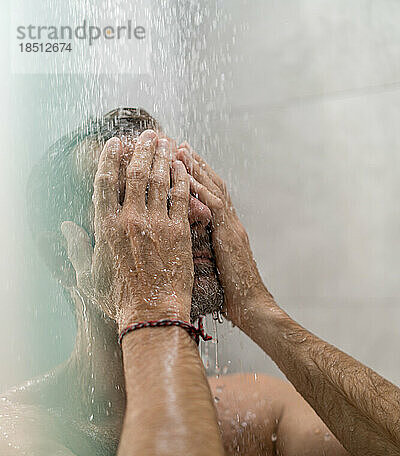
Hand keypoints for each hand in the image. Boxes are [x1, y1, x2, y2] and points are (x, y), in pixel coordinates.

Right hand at [63, 130, 193, 331]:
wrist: (152, 312)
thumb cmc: (119, 298)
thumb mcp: (88, 274)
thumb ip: (77, 247)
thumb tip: (66, 228)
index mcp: (106, 227)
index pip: (104, 182)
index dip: (109, 159)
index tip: (114, 144)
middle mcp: (131, 219)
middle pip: (136, 173)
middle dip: (142, 149)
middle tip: (150, 135)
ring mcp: (157, 224)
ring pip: (160, 179)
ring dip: (163, 157)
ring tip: (166, 142)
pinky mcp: (179, 232)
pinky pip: (181, 196)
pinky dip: (182, 178)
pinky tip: (183, 166)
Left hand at [176, 144, 269, 327]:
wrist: (251, 307)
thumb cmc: (230, 294)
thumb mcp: (211, 266)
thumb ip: (200, 249)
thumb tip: (179, 243)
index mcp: (225, 230)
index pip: (210, 196)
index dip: (196, 176)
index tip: (179, 160)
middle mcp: (230, 223)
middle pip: (213, 185)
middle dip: (195, 164)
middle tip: (178, 144)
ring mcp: (232, 227)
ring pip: (214, 189)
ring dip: (196, 168)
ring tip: (180, 150)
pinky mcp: (231, 235)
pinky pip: (214, 206)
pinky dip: (201, 188)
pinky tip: (186, 175)